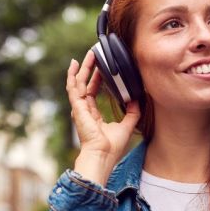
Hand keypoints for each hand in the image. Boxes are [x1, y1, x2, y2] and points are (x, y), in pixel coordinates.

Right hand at [66, 51, 140, 184]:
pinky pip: (73, 87)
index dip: (96, 80)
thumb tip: (136, 98)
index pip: (93, 93)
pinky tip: (74, 64)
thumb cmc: (112, 147)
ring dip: (83, 68)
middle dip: (89, 69)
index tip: (101, 68)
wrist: (102, 156)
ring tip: (89, 54)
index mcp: (93, 116)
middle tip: (94, 55)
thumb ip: (132, 112)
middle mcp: (84, 110)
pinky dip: (73, 75)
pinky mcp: (77, 107)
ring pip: (79, 82)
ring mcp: (79, 108)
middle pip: (85, 84)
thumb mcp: (127, 125)